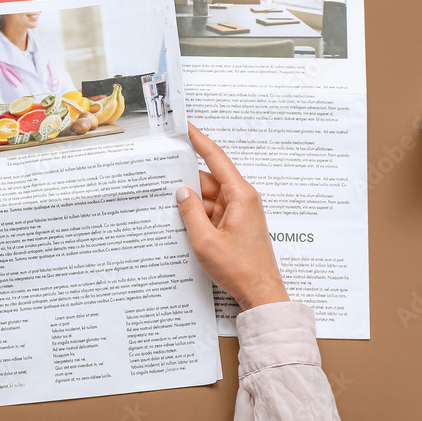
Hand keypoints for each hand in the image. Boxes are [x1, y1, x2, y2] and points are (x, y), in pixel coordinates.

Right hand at [176, 123, 288, 310]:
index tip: (185, 126)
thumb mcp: (205, 241)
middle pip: (208, 179)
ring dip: (190, 203)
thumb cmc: (240, 269)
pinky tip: (181, 222)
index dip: (199, 140)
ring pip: (207, 197)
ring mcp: (239, 212)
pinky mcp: (235, 224)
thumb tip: (180, 191)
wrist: (261, 294)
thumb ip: (189, 212)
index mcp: (240, 195)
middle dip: (185, 179)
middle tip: (160, 174)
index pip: (215, 158)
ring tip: (165, 205)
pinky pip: (212, 211)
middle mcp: (241, 199)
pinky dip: (197, 215)